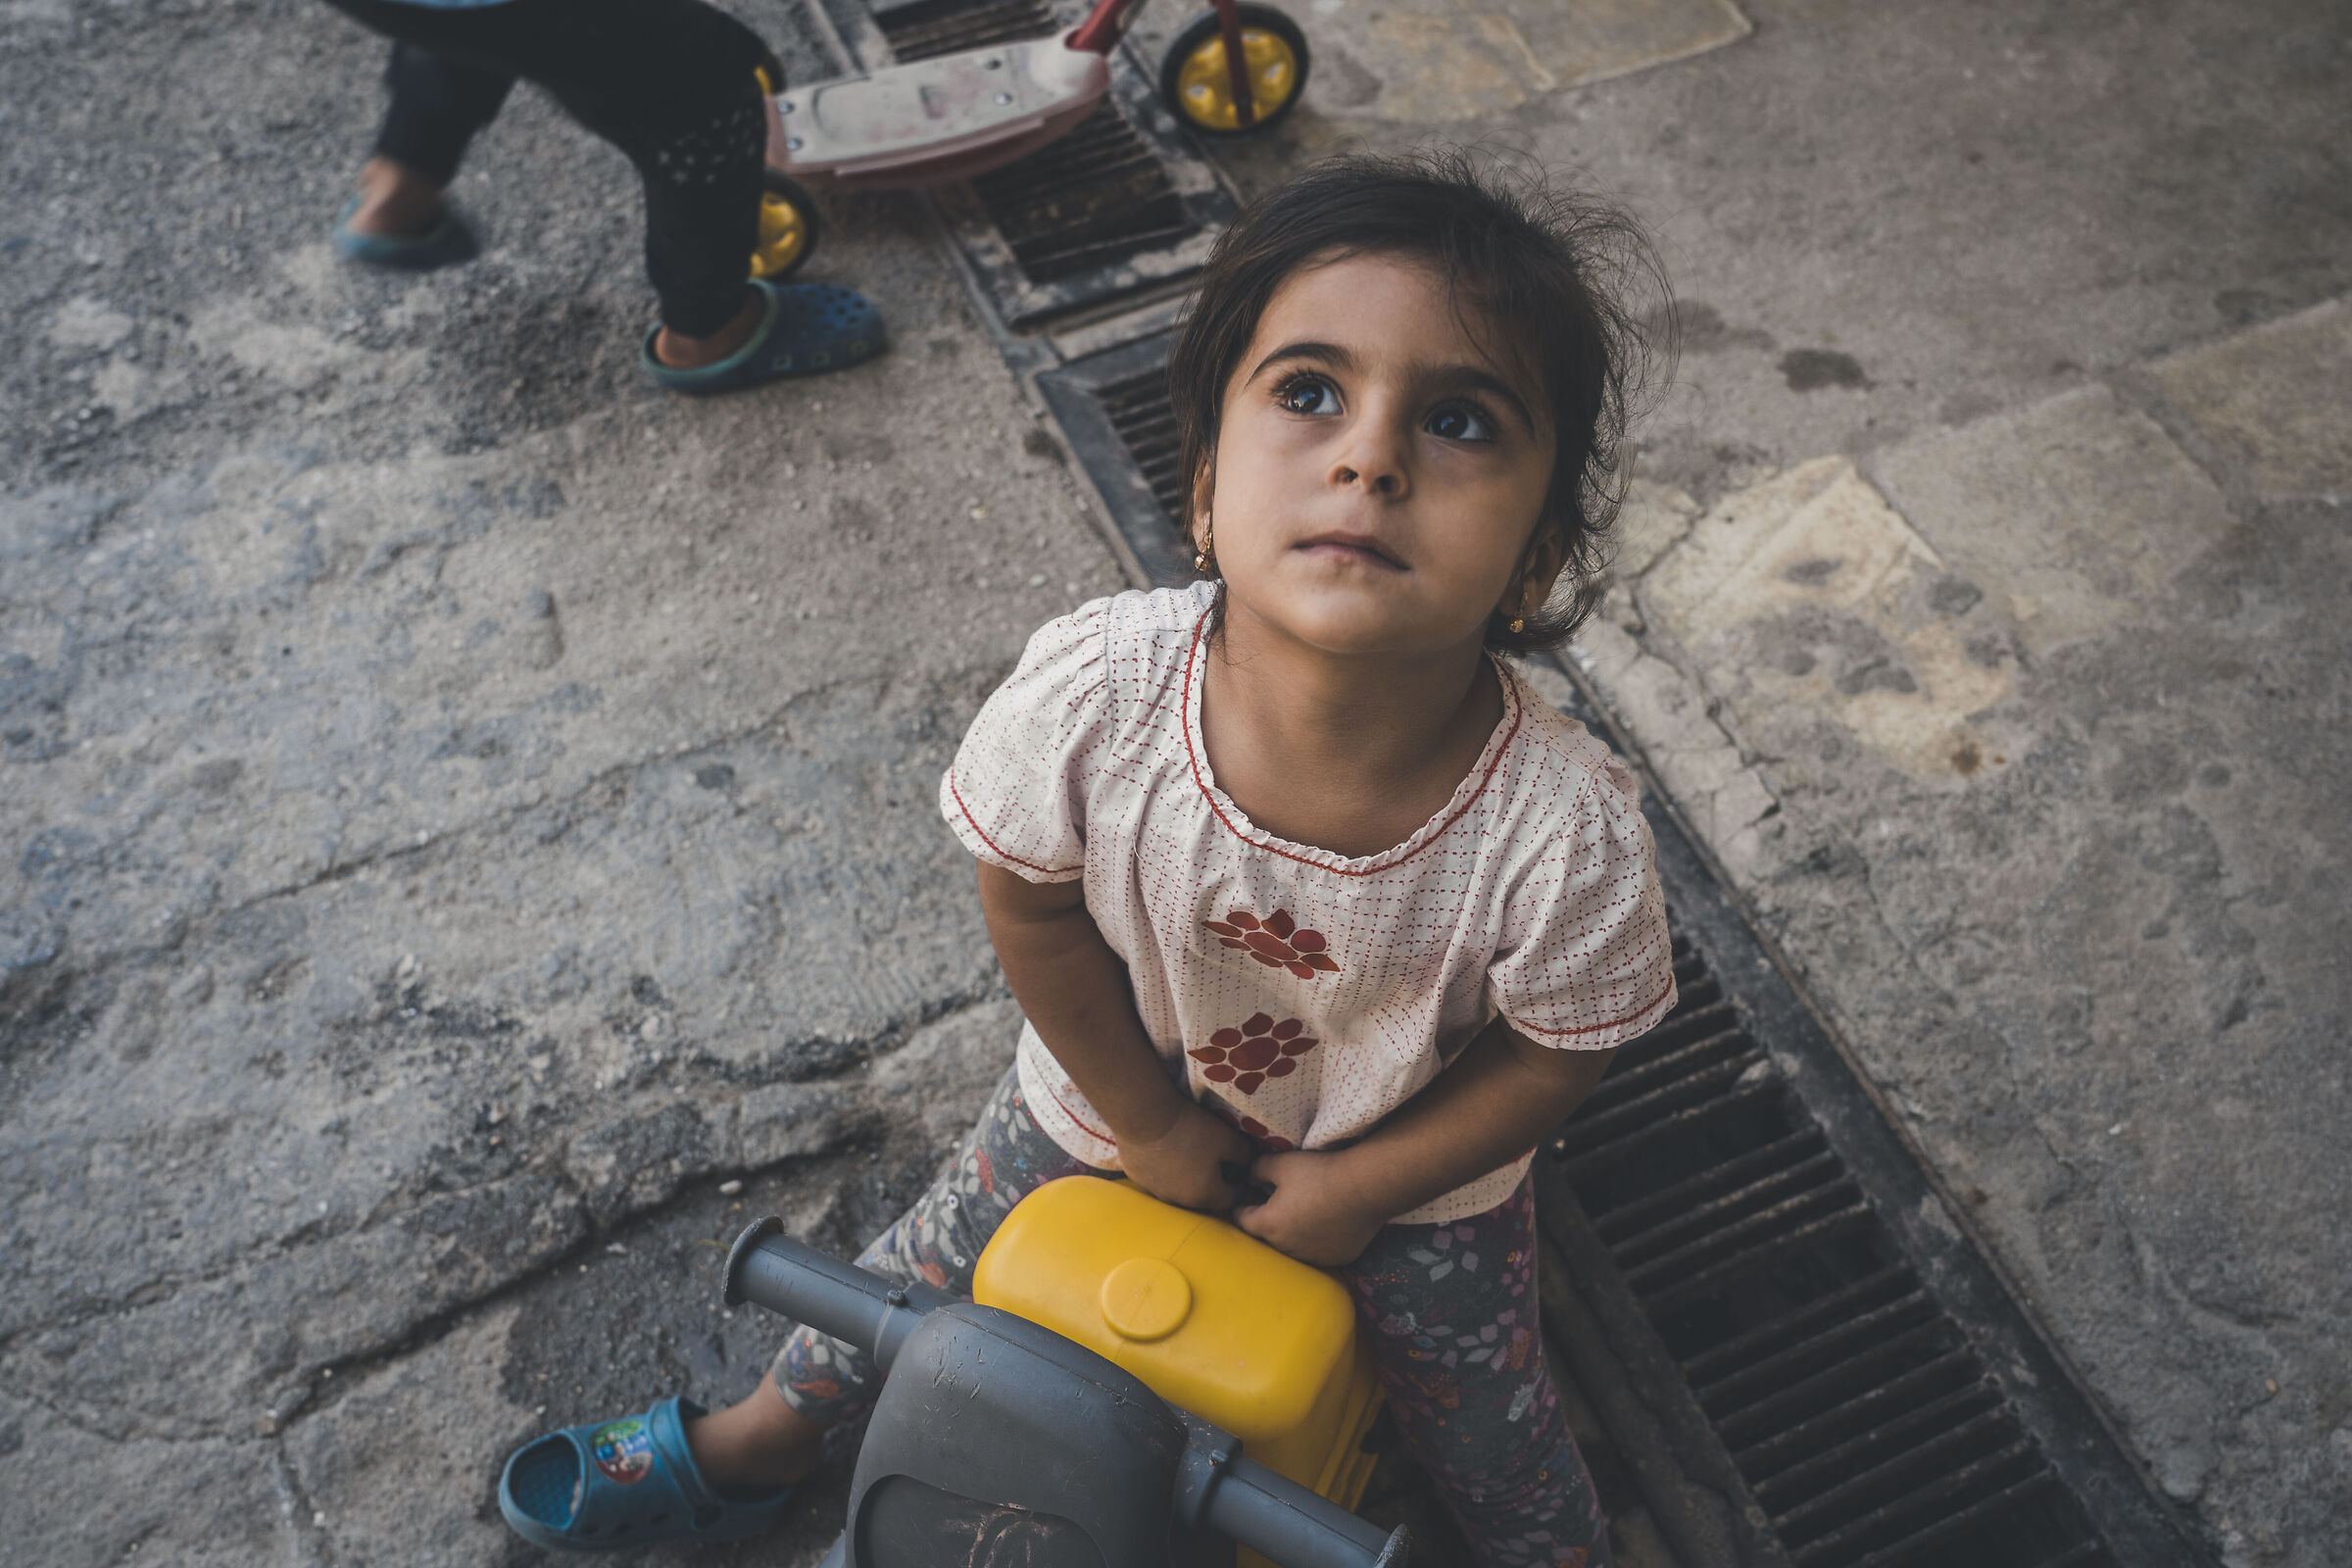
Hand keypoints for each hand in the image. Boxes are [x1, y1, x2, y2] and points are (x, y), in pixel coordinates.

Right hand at [1114, 1100, 1258, 1212]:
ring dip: (1186, 1177)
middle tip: (1217, 1161)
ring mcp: (1155, 1190)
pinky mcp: (1136, 1177)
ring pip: (1178, 1188)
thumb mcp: (1227, 1139)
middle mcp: (1180, 1200)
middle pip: (1203, 1196)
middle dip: (1213, 1183)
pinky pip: (1156, 1177)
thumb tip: (1249, 1163)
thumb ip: (1244, 1155)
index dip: (1240, 1186)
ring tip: (1189, 1154)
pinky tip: (1164, 1150)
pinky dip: (1164, 1168)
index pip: (1231, 1199)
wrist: (1143, 1117)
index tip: (1242, 1173)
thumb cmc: (1190, 1130)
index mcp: (1205, 1195)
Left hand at [1233, 1150, 1388, 1266]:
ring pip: (1293, 1246)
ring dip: (1292, 1234)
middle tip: (1276, 1202)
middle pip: (1268, 1236)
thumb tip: (1249, 1178)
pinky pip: (1320, 1251)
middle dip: (1268, 1221)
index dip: (1241, 1207)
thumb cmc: (1320, 1174)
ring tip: (1303, 1212)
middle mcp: (1287, 1247)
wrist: (1365, 1189)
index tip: (1245, 1200)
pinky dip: (1317, 1240)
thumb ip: (1257, 1170)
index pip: (1242, 1221)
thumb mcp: (1281, 1164)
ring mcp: (1313, 1256)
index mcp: (1269, 1225)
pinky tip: (1326, 1223)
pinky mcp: (1337, 1258)